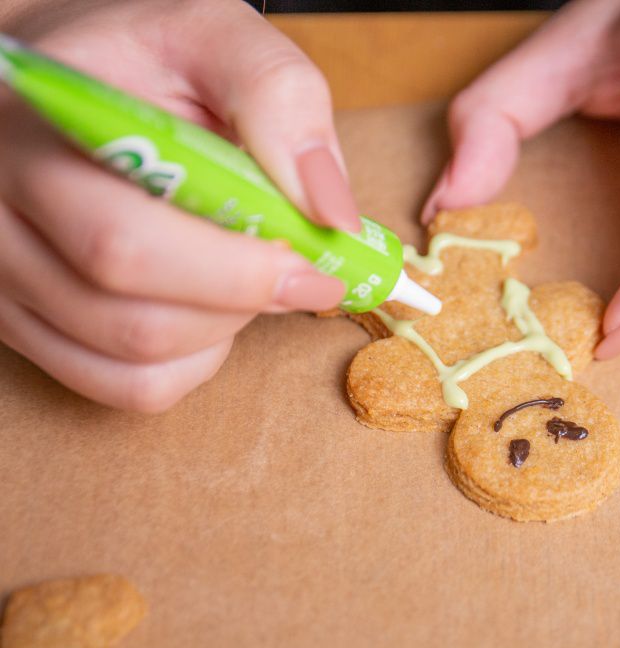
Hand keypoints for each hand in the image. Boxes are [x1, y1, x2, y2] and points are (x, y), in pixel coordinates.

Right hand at [0, 0, 356, 410]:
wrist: (68, 77)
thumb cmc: (142, 58)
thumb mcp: (214, 35)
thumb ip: (279, 100)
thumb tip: (333, 213)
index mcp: (35, 134)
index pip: (127, 244)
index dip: (238, 273)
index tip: (317, 267)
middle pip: (131, 319)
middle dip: (242, 305)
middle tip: (299, 273)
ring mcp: (4, 277)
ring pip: (132, 363)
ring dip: (222, 333)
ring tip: (245, 272)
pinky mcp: (23, 319)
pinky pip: (122, 386)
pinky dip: (190, 362)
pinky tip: (208, 308)